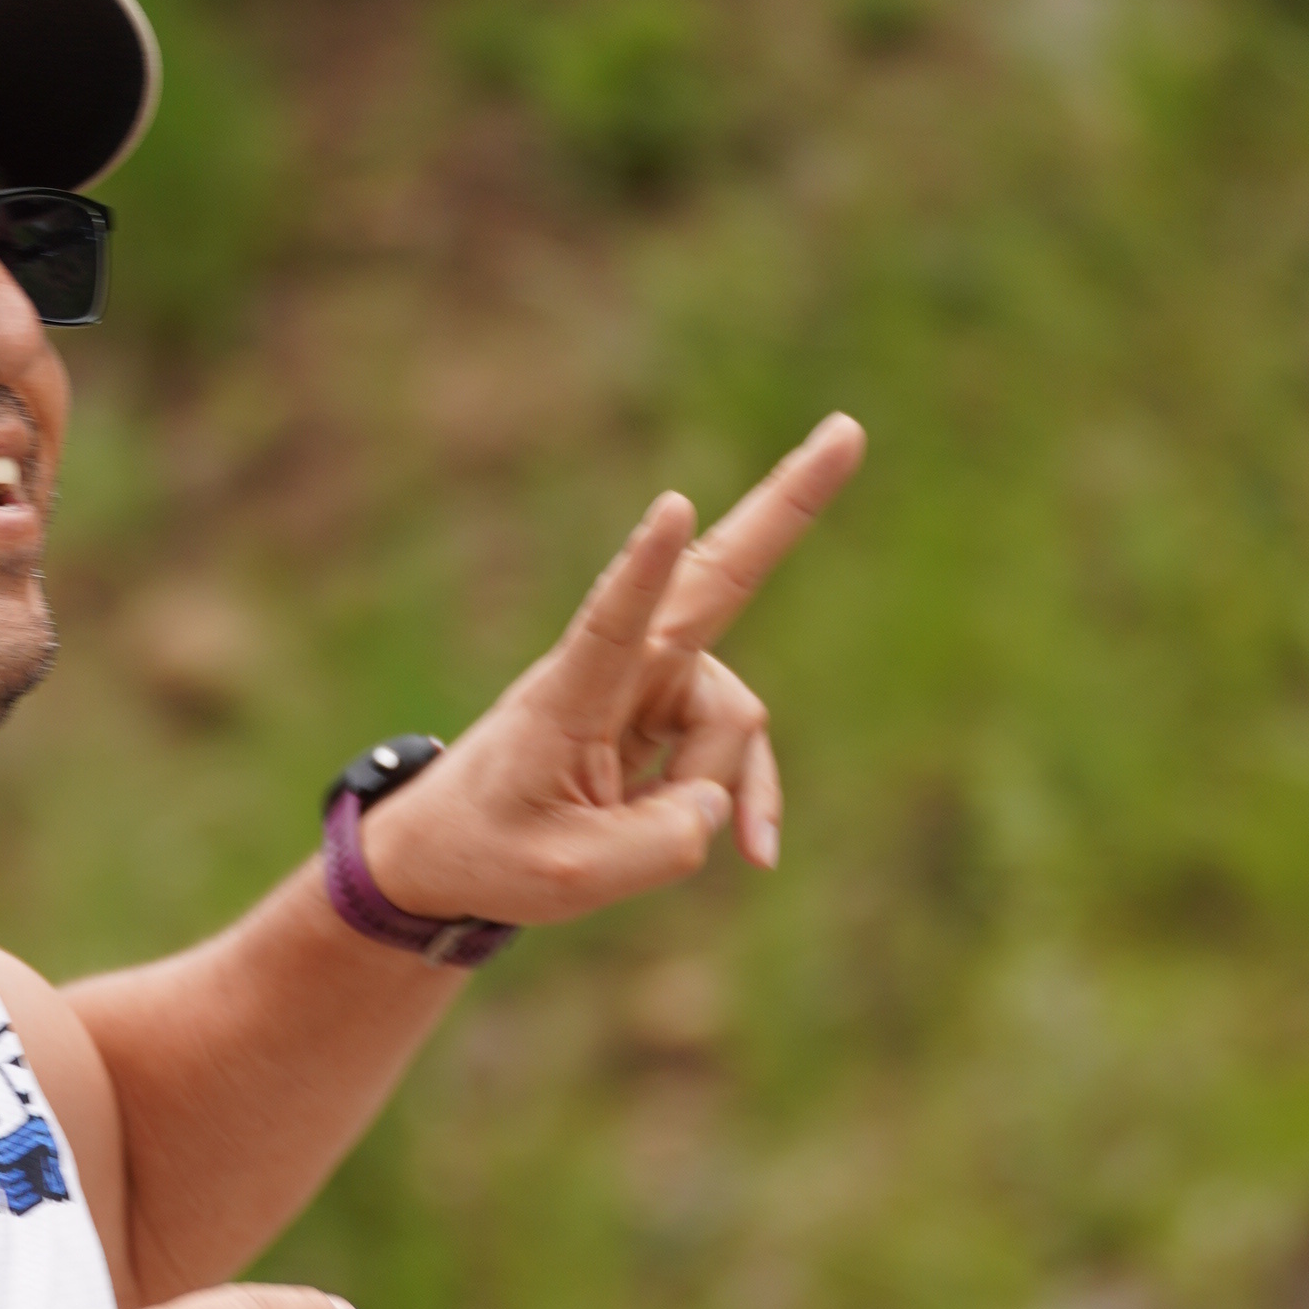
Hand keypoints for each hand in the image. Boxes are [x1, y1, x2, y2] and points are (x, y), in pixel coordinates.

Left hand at [361, 410, 865, 930]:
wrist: (458, 850)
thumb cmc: (491, 852)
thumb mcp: (568, 878)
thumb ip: (658, 847)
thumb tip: (719, 807)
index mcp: (568, 694)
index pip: (612, 623)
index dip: (646, 570)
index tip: (672, 510)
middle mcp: (620, 668)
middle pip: (716, 579)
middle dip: (785, 511)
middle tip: (849, 431)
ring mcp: (653, 682)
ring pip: (732, 720)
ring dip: (718, 788)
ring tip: (673, 848)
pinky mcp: (672, 711)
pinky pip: (733, 750)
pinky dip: (744, 799)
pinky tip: (757, 853)